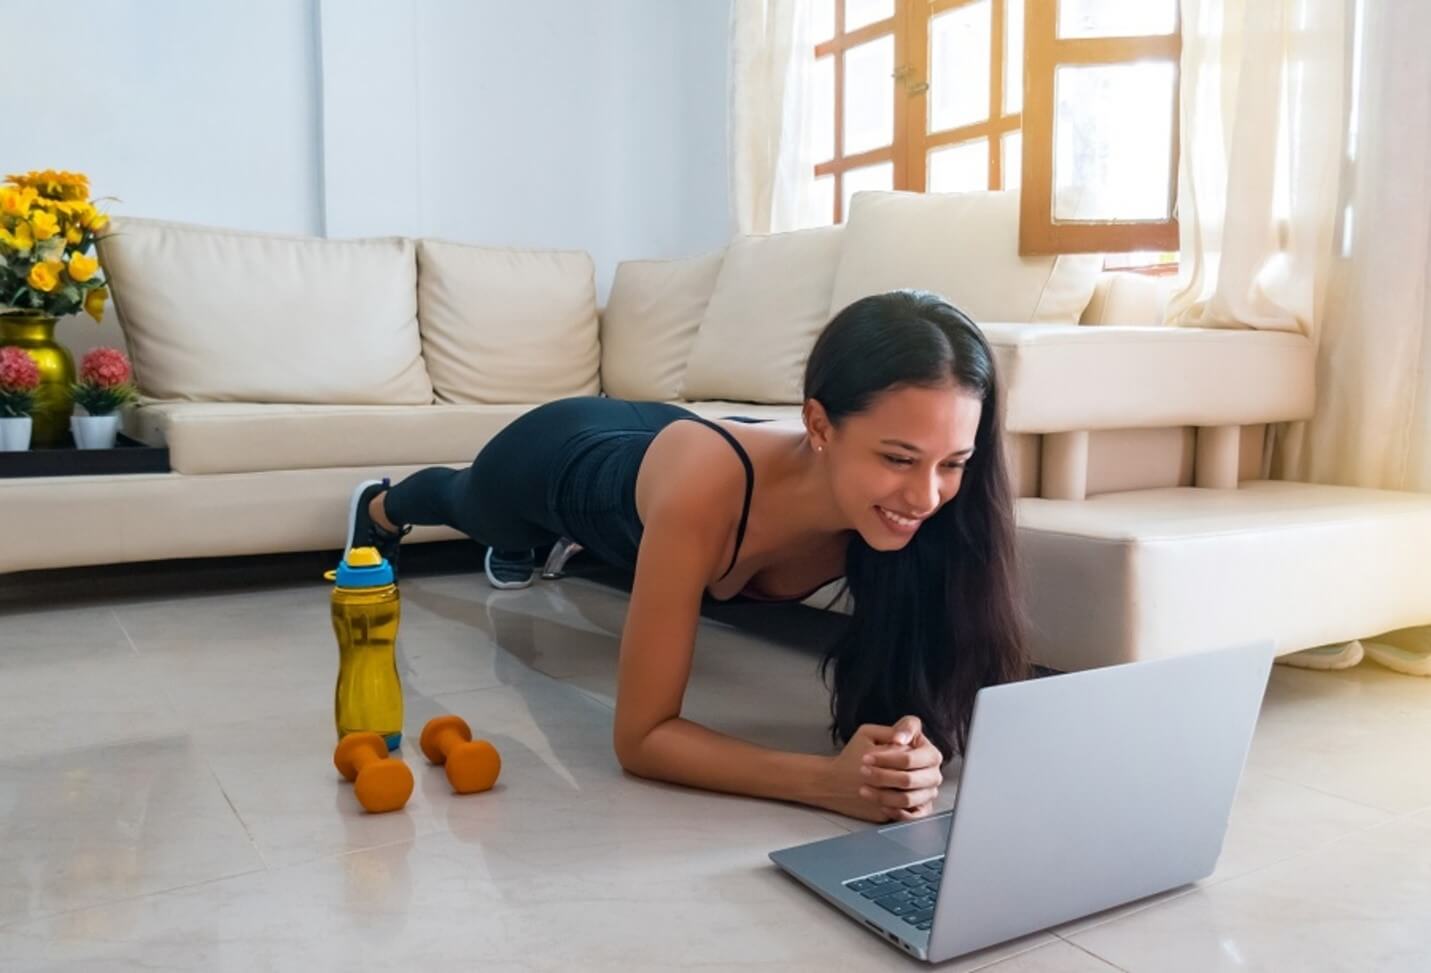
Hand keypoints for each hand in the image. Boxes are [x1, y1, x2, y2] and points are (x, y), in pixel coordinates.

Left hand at [816, 716, 943, 822]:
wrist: (848, 779)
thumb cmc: (861, 754)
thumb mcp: (869, 734)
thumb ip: (889, 732)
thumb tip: (900, 738)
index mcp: (924, 749)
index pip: (911, 756)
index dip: (889, 759)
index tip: (866, 758)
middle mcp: (930, 770)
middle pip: (909, 778)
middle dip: (882, 777)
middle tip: (863, 772)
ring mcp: (927, 790)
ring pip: (908, 798)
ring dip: (883, 795)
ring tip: (864, 789)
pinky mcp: (920, 807)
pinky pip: (913, 815)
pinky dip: (895, 811)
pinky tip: (880, 805)